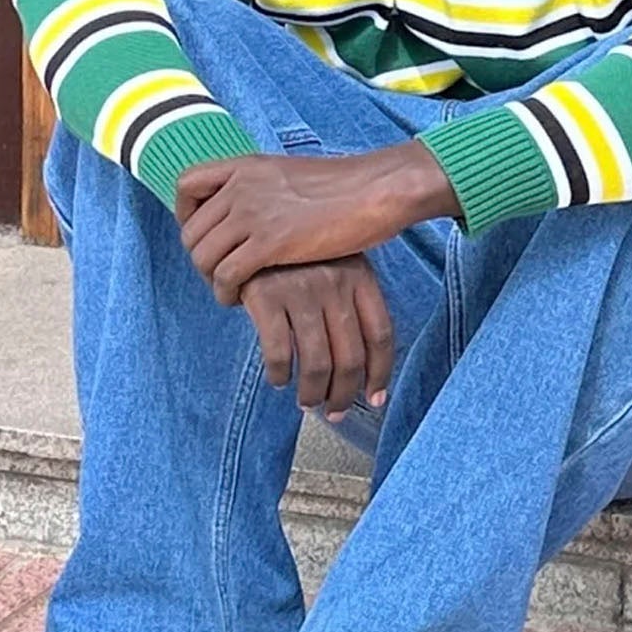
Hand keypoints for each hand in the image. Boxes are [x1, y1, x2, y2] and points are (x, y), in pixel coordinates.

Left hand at [177, 144, 455, 301]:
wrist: (375, 190)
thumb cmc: (344, 188)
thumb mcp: (289, 175)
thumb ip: (261, 188)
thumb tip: (246, 211)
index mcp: (246, 166)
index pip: (187, 184)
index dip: (186, 215)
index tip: (207, 236)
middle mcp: (241, 186)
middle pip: (191, 231)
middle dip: (202, 259)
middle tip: (223, 274)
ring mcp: (253, 213)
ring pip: (202, 257)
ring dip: (212, 280)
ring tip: (232, 290)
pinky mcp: (269, 243)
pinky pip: (225, 276)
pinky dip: (226, 293)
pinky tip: (242, 300)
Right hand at [241, 257, 394, 418]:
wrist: (250, 220)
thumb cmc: (297, 252)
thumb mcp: (334, 262)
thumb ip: (350, 302)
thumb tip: (363, 369)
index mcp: (359, 274)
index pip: (381, 335)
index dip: (380, 374)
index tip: (375, 399)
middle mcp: (335, 282)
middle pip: (350, 357)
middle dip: (343, 394)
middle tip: (334, 411)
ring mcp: (301, 288)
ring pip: (317, 363)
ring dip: (312, 393)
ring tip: (307, 402)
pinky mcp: (265, 296)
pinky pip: (278, 353)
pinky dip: (279, 375)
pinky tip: (278, 380)